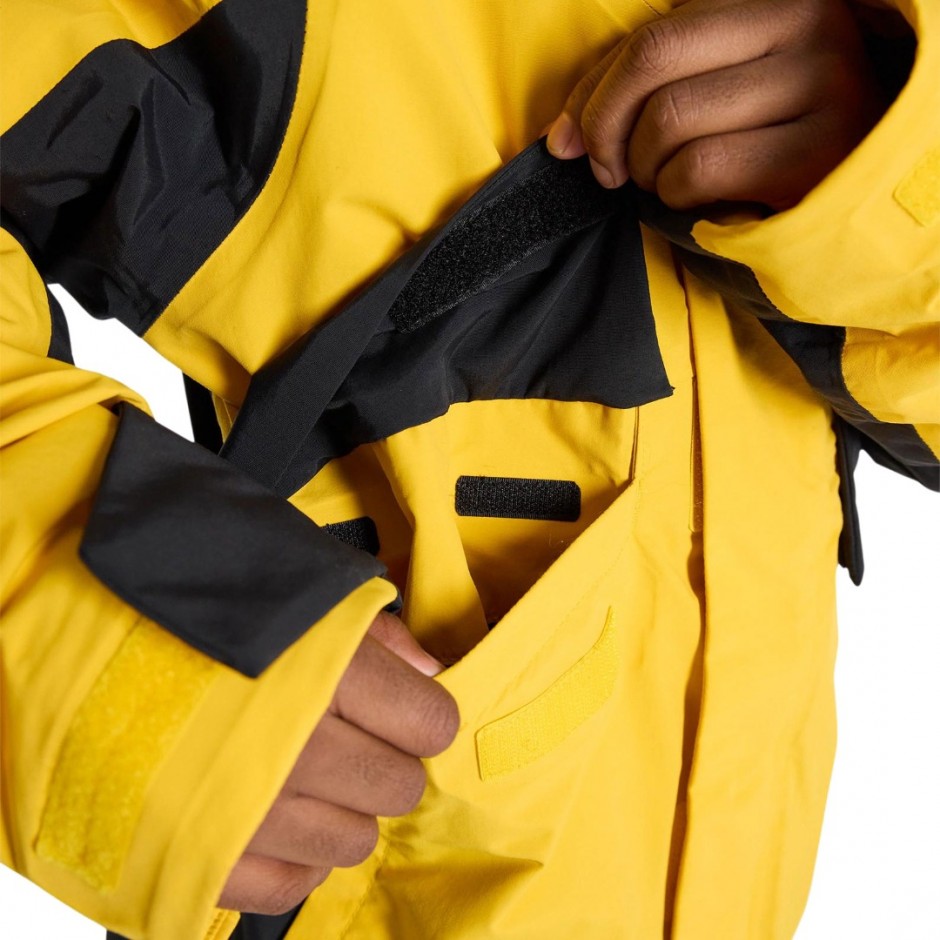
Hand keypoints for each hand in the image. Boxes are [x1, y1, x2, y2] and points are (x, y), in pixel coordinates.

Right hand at [217, 612, 458, 914]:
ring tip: (303, 772)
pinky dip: (294, 856)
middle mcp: (297, 749)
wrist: (86, 629)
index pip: (431, 724)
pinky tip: (276, 816)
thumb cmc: (207, 601)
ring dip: (341, 809)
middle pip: (397, 787)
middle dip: (386, 759)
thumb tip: (428, 675)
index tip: (399, 705)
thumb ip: (376, 630)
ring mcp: (251, 812)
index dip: (421, 713)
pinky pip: (287, 886)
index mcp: (330, 674)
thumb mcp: (302, 588)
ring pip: (352, 842)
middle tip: (348, 735)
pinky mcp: (203, 858)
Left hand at [546, 0, 884, 209]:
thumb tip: (557, 138)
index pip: (652, 36)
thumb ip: (634, 92)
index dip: (594, 96)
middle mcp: (808, 25)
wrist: (849, 193)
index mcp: (774, 1)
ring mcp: (822, 84)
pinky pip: (698, 170)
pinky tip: (696, 199)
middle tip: (612, 171)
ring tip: (665, 181)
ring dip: (646, 170)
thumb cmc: (764, 140)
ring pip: (670, 121)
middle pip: (654, 64)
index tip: (571, 143)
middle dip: (608, 131)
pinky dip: (676, 196)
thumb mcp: (708, 92)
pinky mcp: (818, 152)